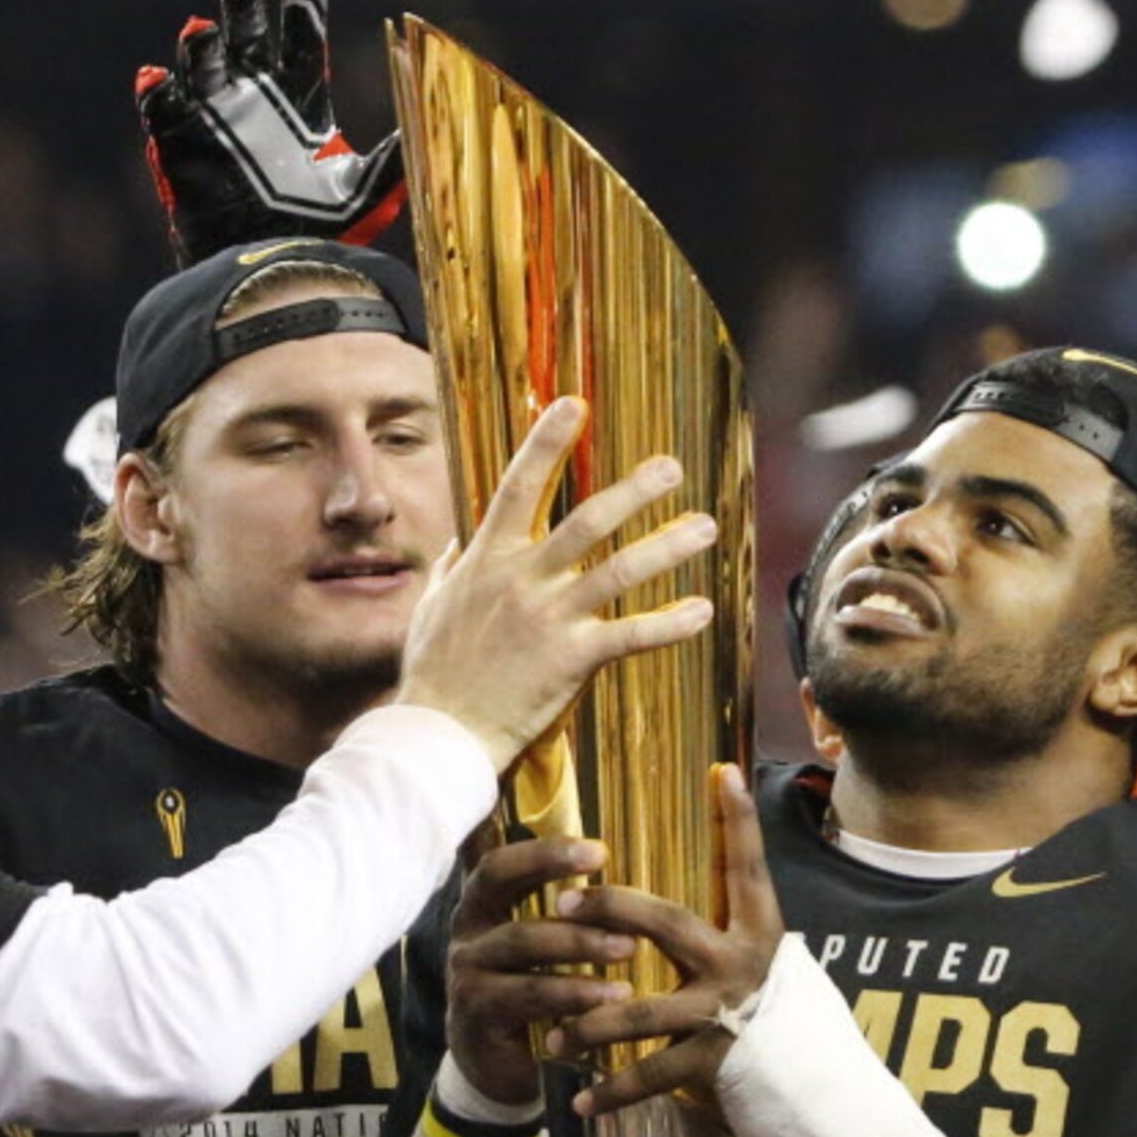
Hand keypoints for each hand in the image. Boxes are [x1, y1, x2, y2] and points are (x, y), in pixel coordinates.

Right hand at [135, 0, 404, 263]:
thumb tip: (426, 123)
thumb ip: (394, 159)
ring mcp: (215, 115)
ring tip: (205, 33)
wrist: (266, 270)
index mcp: (301, 97)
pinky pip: (163, 106)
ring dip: (203, 45)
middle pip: (248, 33)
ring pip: (203, 61)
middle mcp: (256, 96)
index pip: (304, 21)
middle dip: (244, 9)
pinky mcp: (179, 142)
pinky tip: (157, 77)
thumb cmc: (315, 234)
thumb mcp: (365, 192)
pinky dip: (158, 90)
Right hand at [395, 397, 715, 771]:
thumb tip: (461, 541)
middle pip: (586, 521)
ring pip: (619, 571)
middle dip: (633, 491)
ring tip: (704, 527)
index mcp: (487, 559)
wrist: (440, 731)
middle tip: (671, 466)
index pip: (520, 487)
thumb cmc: (434, 670)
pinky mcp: (571, 659)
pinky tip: (702, 609)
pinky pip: (631, 634)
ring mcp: (548, 618)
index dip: (548, 443)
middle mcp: (521, 579)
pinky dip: (670, 622)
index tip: (574, 405)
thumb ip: (453, 567)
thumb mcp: (432, 606)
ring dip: (667, 547)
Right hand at [445, 830, 635, 1105]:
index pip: (502, 862)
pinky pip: (527, 995)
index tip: (600, 851)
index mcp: (483, 906)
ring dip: (579, 942)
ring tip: (630, 948)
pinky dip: (574, 995)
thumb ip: (571, 916)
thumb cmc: (534, 992)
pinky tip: (612, 997)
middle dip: (554, 873)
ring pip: (521, 941)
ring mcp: (465, 972)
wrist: (499, 1068)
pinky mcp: (475, 1014)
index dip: (544, 851)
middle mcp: (467, 931)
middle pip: (500, 886)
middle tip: (616, 888)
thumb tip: (629, 879)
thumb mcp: (546, 950)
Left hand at [550, 765, 784, 1119]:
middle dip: (610, 911)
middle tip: (561, 906)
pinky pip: (650, 1076)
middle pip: (666, 922)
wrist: (824, 1099)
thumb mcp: (765, 966)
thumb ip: (733, 931)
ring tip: (553, 1037)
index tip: (723, 770)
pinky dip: (611, 1093)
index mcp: (760, 932)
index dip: (739, 819)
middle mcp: (744, 964)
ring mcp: (728, 1013)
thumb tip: (711, 892)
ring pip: (641, 1010)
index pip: (747, 866)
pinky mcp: (715, 1062)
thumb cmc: (783, 1025)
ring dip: (589, 1024)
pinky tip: (578, 1102)